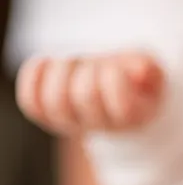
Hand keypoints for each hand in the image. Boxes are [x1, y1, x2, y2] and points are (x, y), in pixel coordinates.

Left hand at [16, 51, 163, 133]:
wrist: (111, 88)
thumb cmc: (132, 76)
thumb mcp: (149, 69)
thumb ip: (148, 67)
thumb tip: (139, 70)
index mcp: (133, 116)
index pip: (122, 107)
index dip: (116, 78)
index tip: (116, 66)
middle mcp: (101, 125)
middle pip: (85, 97)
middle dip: (88, 68)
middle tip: (94, 61)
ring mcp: (71, 122)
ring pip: (55, 102)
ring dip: (60, 70)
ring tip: (71, 60)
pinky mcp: (47, 115)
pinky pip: (31, 103)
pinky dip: (32, 77)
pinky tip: (46, 61)